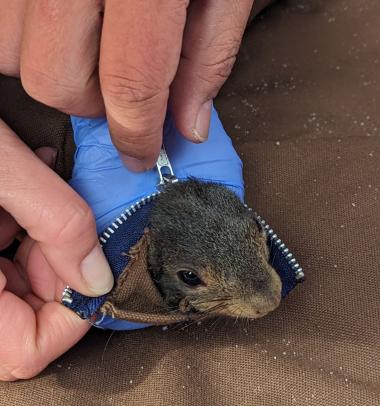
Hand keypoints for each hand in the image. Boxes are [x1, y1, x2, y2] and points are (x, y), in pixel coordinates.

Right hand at [0, 0, 252, 170]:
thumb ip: (208, 57)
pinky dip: (26, 38)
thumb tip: (188, 125)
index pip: (130, 86)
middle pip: (57, 82)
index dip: (136, 135)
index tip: (142, 155)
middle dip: (93, 105)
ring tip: (91, 46)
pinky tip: (61, 21)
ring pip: (14, 57)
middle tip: (121, 89)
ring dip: (57, 70)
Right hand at [0, 119, 112, 379]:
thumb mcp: (0, 167)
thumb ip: (57, 224)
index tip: (95, 270)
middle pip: (25, 314)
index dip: (70, 316)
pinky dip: (23, 220)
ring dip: (44, 238)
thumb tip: (99, 280)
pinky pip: (1, 249)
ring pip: (17, 280)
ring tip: (43, 191)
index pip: (25, 350)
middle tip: (67, 221)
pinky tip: (28, 179)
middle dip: (60, 268)